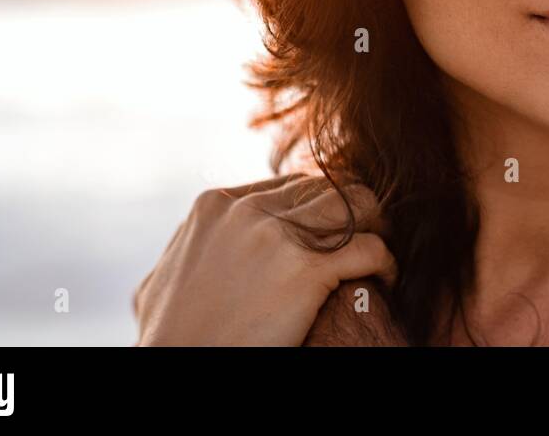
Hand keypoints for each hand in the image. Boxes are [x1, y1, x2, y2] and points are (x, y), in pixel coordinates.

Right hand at [134, 174, 395, 345]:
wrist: (177, 365)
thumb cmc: (168, 339)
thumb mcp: (162, 280)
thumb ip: (187, 248)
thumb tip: (194, 240)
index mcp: (215, 206)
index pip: (290, 184)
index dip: (320, 205)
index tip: (334, 226)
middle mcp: (248, 211)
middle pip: (327, 188)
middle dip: (353, 209)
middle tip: (368, 233)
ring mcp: (277, 237)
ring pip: (356, 204)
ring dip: (376, 224)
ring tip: (381, 247)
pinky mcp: (306, 271)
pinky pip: (371, 249)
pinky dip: (387, 261)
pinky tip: (385, 278)